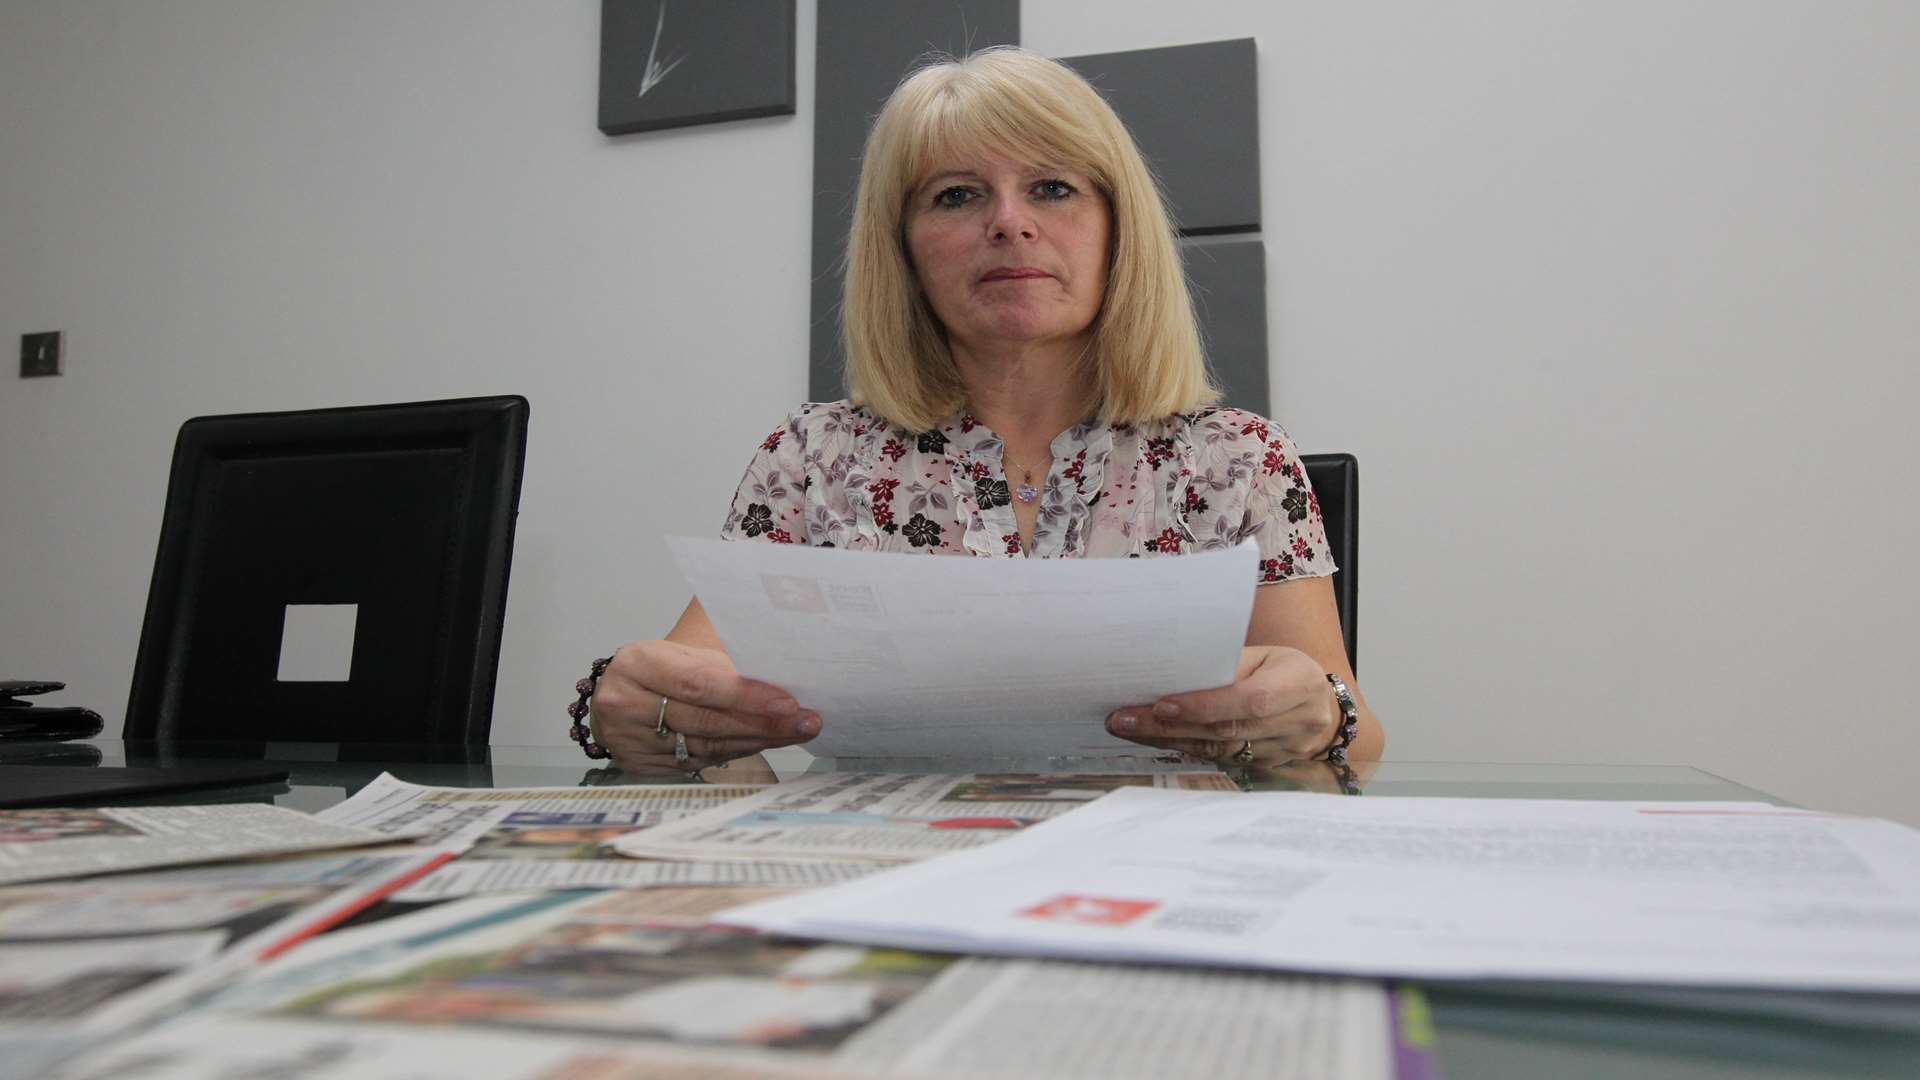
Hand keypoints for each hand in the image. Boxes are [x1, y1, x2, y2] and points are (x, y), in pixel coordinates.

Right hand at [589, 640, 820, 773]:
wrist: (619, 692)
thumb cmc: (661, 668)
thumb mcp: (683, 652)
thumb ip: (723, 665)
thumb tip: (779, 682)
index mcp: (638, 663)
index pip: (699, 683)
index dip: (745, 695)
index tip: (788, 702)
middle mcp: (626, 703)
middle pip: (705, 720)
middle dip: (762, 723)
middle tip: (805, 722)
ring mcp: (629, 739)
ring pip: (705, 746)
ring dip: (756, 741)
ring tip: (794, 733)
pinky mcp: (639, 764)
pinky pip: (698, 762)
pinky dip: (735, 752)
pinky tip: (763, 744)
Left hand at [1104, 646, 1335, 765]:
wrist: (1323, 707)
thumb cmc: (1286, 671)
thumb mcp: (1266, 656)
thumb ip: (1228, 665)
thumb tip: (1172, 673)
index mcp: (1300, 683)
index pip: (1250, 700)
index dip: (1205, 705)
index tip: (1162, 705)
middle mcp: (1298, 722)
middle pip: (1227, 730)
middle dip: (1170, 726)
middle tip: (1124, 719)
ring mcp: (1286, 751)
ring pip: (1220, 750)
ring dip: (1170, 740)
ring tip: (1129, 728)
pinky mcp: (1269, 767)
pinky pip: (1222, 760)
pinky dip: (1186, 749)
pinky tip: (1156, 740)